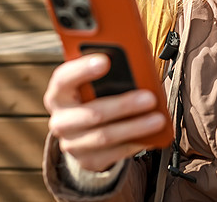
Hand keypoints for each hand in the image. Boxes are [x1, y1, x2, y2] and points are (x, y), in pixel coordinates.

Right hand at [43, 53, 167, 171]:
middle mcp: (60, 119)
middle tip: (149, 98)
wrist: (84, 131)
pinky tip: (152, 136)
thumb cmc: (95, 95)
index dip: (83, 69)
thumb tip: (137, 56)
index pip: (64, 79)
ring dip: (135, 127)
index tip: (106, 60)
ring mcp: (71, 143)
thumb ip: (110, 69)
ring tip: (158, 119)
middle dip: (124, 106)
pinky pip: (114, 153)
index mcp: (59, 92)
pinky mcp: (87, 160)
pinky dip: (135, 143)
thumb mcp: (95, 81)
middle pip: (92, 113)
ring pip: (105, 136)